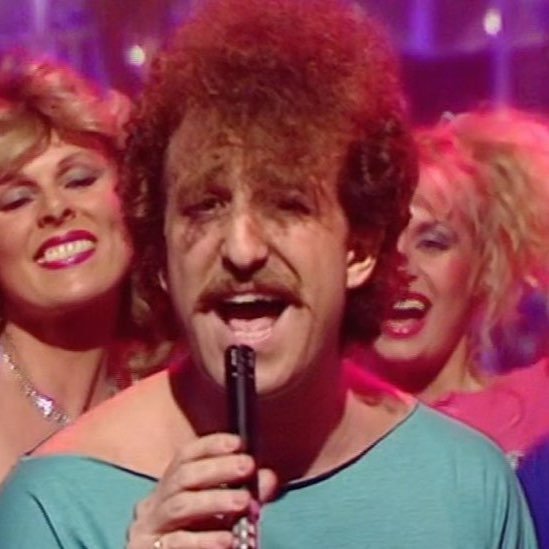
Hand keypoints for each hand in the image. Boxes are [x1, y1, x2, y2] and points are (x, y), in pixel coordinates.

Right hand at [126, 433, 276, 548]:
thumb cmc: (196, 532)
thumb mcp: (221, 510)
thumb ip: (244, 494)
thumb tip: (268, 478)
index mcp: (173, 483)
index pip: (187, 455)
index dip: (212, 445)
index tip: (239, 443)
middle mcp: (158, 499)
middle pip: (184, 475)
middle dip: (218, 468)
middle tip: (248, 466)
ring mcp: (150, 525)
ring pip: (180, 505)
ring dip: (214, 500)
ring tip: (244, 502)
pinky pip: (176, 542)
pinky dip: (203, 541)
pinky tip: (226, 540)